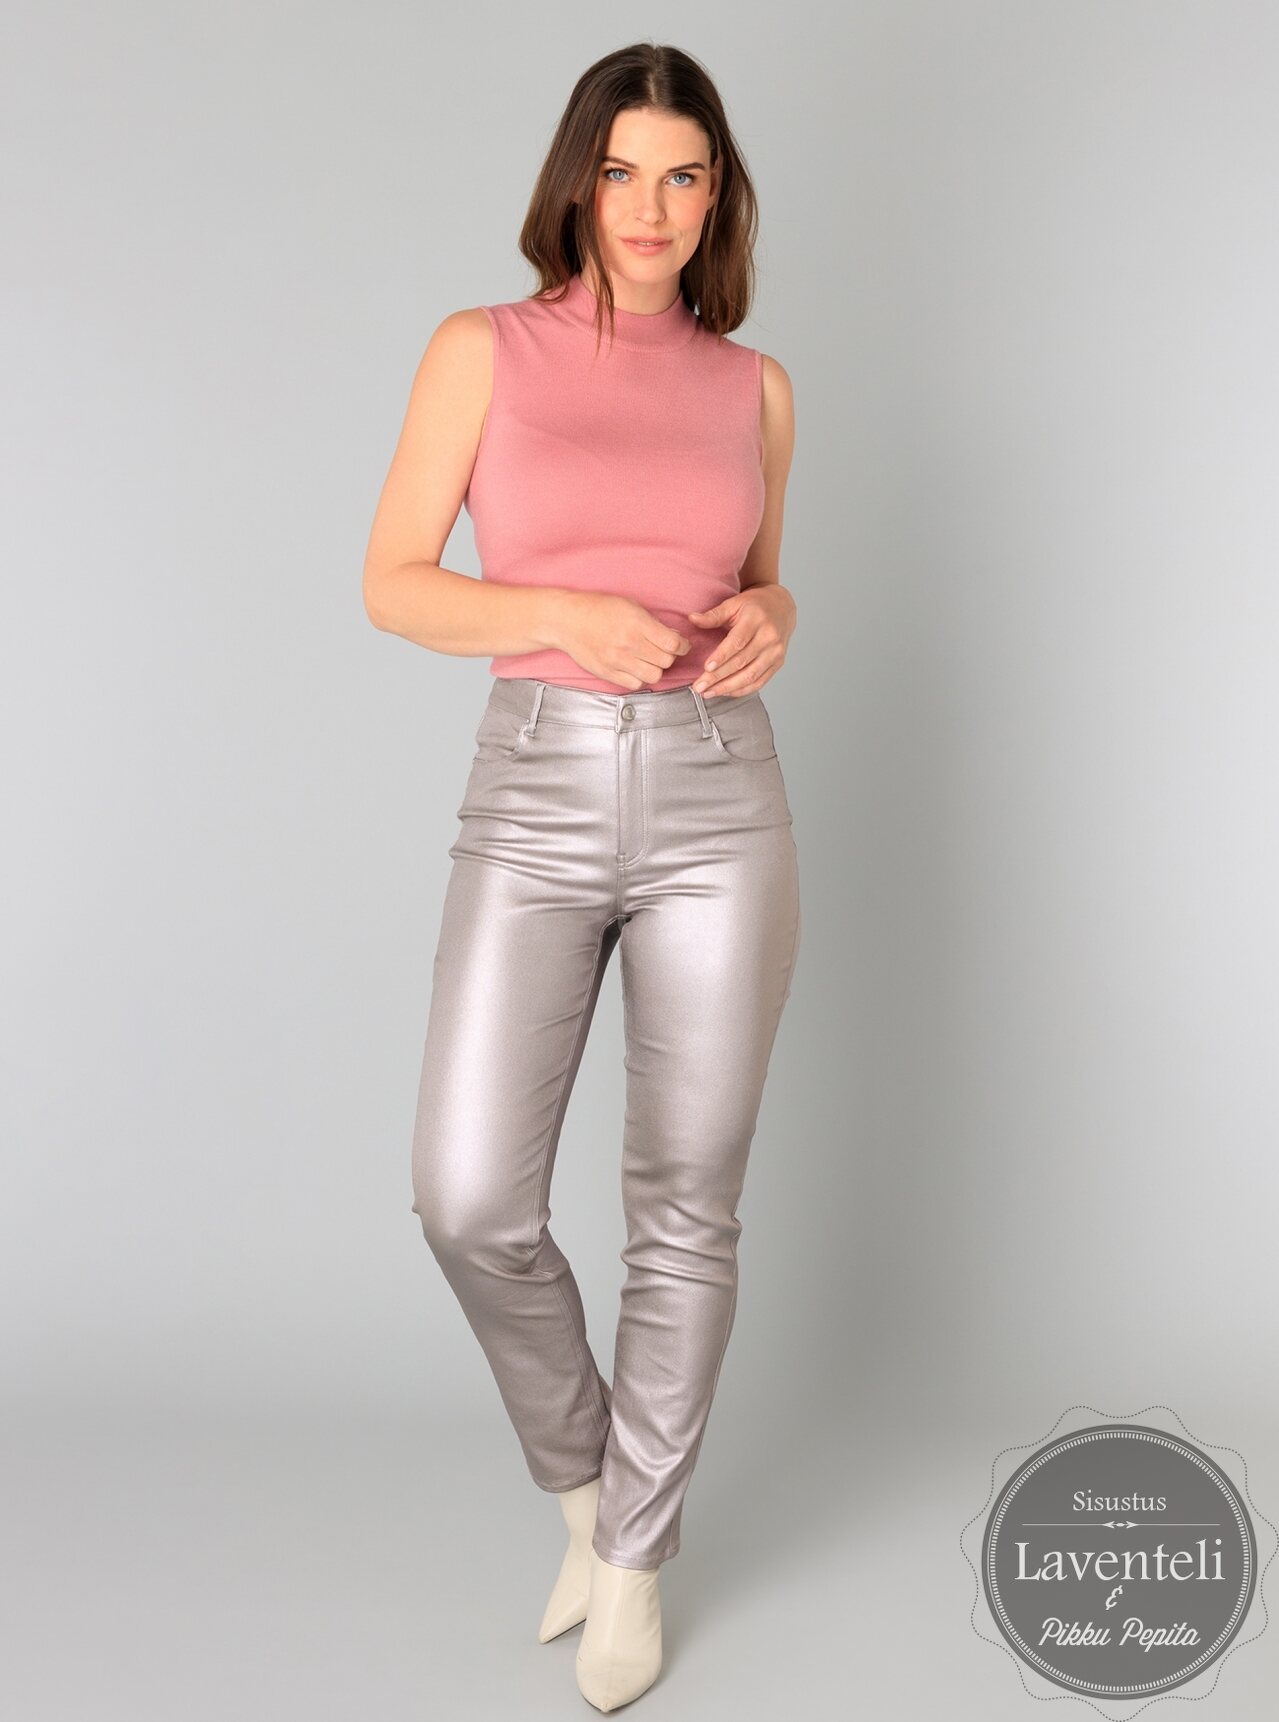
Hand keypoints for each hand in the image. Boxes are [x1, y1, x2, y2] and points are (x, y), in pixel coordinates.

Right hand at [550, 591, 691, 689]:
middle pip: (666, 661)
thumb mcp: (630, 606)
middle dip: (669, 656)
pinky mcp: (607, 673)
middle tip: (662, 650)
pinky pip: (635, 684)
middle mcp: (628, 644)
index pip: (673, 644)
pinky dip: (639, 678)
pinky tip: (635, 667)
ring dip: (655, 669)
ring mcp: (617, 661)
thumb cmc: (599, 609)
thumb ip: (653, 623)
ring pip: (654, 676)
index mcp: (636, 624)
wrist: (567, 620)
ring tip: (648, 660)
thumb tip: (675, 638)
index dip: (683, 646)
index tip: (681, 644)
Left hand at [687, 585, 795, 696]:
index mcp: (756, 620)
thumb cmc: (754, 606)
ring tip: (708, 693)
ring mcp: (775, 652)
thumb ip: (714, 615)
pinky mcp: (778, 663)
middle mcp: (769, 637)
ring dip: (728, 687)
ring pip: (750, 676)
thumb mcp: (734, 604)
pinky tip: (725, 692)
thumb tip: (692, 619)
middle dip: (718, 677)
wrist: (782, 607)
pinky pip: (759, 682)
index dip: (722, 656)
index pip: (738, 642)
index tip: (706, 668)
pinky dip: (741, 690)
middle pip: (742, 662)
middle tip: (699, 686)